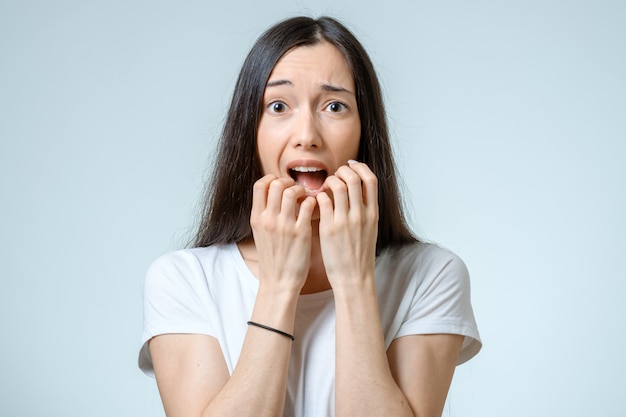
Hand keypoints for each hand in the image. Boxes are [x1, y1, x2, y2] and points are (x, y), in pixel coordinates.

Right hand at [250, 175, 316, 292]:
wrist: (278, 282)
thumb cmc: (272, 259)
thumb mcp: (260, 234)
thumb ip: (265, 215)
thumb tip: (273, 196)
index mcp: (257, 218)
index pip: (260, 185)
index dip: (272, 179)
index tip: (281, 184)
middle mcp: (268, 219)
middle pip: (275, 184)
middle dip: (288, 182)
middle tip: (296, 189)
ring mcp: (284, 225)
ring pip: (291, 191)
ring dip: (300, 189)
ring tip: (305, 197)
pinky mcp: (301, 233)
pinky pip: (307, 205)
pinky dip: (312, 201)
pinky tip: (313, 208)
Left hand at [315, 161, 378, 288]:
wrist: (354, 278)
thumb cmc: (360, 255)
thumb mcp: (370, 230)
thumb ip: (365, 211)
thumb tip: (357, 193)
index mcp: (373, 213)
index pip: (371, 180)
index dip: (360, 168)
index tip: (350, 167)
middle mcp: (361, 214)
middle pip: (353, 178)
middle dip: (342, 171)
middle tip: (334, 176)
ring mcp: (345, 221)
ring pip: (337, 186)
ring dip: (328, 181)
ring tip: (323, 188)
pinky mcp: (329, 228)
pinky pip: (322, 201)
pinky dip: (318, 196)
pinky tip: (315, 201)